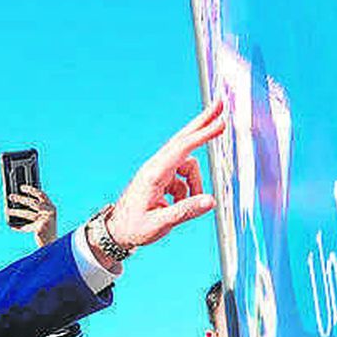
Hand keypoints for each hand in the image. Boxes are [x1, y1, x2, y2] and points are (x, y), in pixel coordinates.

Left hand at [8, 185, 58, 247]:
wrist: (51, 244)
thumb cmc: (45, 231)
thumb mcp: (41, 219)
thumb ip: (33, 212)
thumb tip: (17, 205)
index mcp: (51, 207)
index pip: (41, 194)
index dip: (31, 190)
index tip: (21, 187)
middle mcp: (50, 211)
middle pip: (32, 202)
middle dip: (20, 199)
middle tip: (11, 197)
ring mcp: (46, 219)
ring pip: (27, 213)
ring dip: (16, 212)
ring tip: (7, 210)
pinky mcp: (40, 227)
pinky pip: (26, 226)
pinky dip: (19, 227)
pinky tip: (12, 226)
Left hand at [92, 100, 225, 268]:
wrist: (117, 232)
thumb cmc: (133, 227)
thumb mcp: (159, 223)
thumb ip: (185, 211)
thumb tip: (210, 201)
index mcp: (154, 174)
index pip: (183, 149)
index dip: (203, 134)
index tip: (219, 121)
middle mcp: (156, 167)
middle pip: (183, 139)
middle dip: (203, 123)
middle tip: (220, 105)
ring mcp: (158, 171)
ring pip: (189, 166)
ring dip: (194, 184)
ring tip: (181, 204)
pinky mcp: (161, 178)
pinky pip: (184, 178)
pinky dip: (188, 190)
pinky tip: (176, 204)